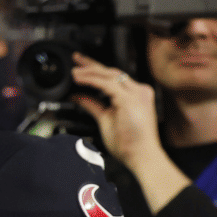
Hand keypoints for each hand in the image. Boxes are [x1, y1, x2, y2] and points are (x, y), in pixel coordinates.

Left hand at [71, 52, 189, 211]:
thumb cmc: (130, 143)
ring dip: (89, 72)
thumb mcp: (106, 119)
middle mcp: (139, 91)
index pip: (114, 76)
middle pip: (111, 72)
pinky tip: (80, 79)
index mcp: (136, 95)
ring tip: (74, 72)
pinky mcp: (130, 99)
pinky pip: (106, 84)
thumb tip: (78, 97)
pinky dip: (91, 80)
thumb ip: (92, 105)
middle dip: (91, 64)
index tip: (81, 65)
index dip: (95, 69)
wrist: (142, 156)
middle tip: (75, 60)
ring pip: (109, 75)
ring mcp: (137, 94)